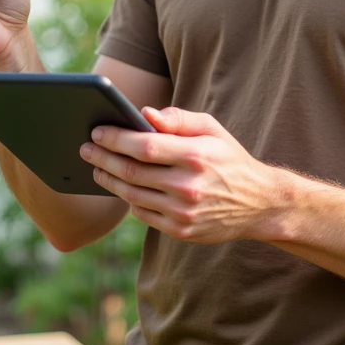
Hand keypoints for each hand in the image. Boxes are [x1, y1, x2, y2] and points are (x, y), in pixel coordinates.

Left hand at [79, 106, 290, 242]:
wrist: (258, 203)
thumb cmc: (230, 159)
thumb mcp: (212, 130)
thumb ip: (178, 119)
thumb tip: (144, 114)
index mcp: (195, 156)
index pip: (143, 146)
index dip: (115, 139)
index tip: (97, 131)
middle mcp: (188, 186)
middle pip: (131, 172)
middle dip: (102, 158)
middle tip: (86, 149)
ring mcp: (183, 212)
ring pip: (131, 195)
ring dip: (108, 180)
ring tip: (96, 168)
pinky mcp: (181, 230)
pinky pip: (142, 214)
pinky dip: (128, 199)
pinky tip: (120, 187)